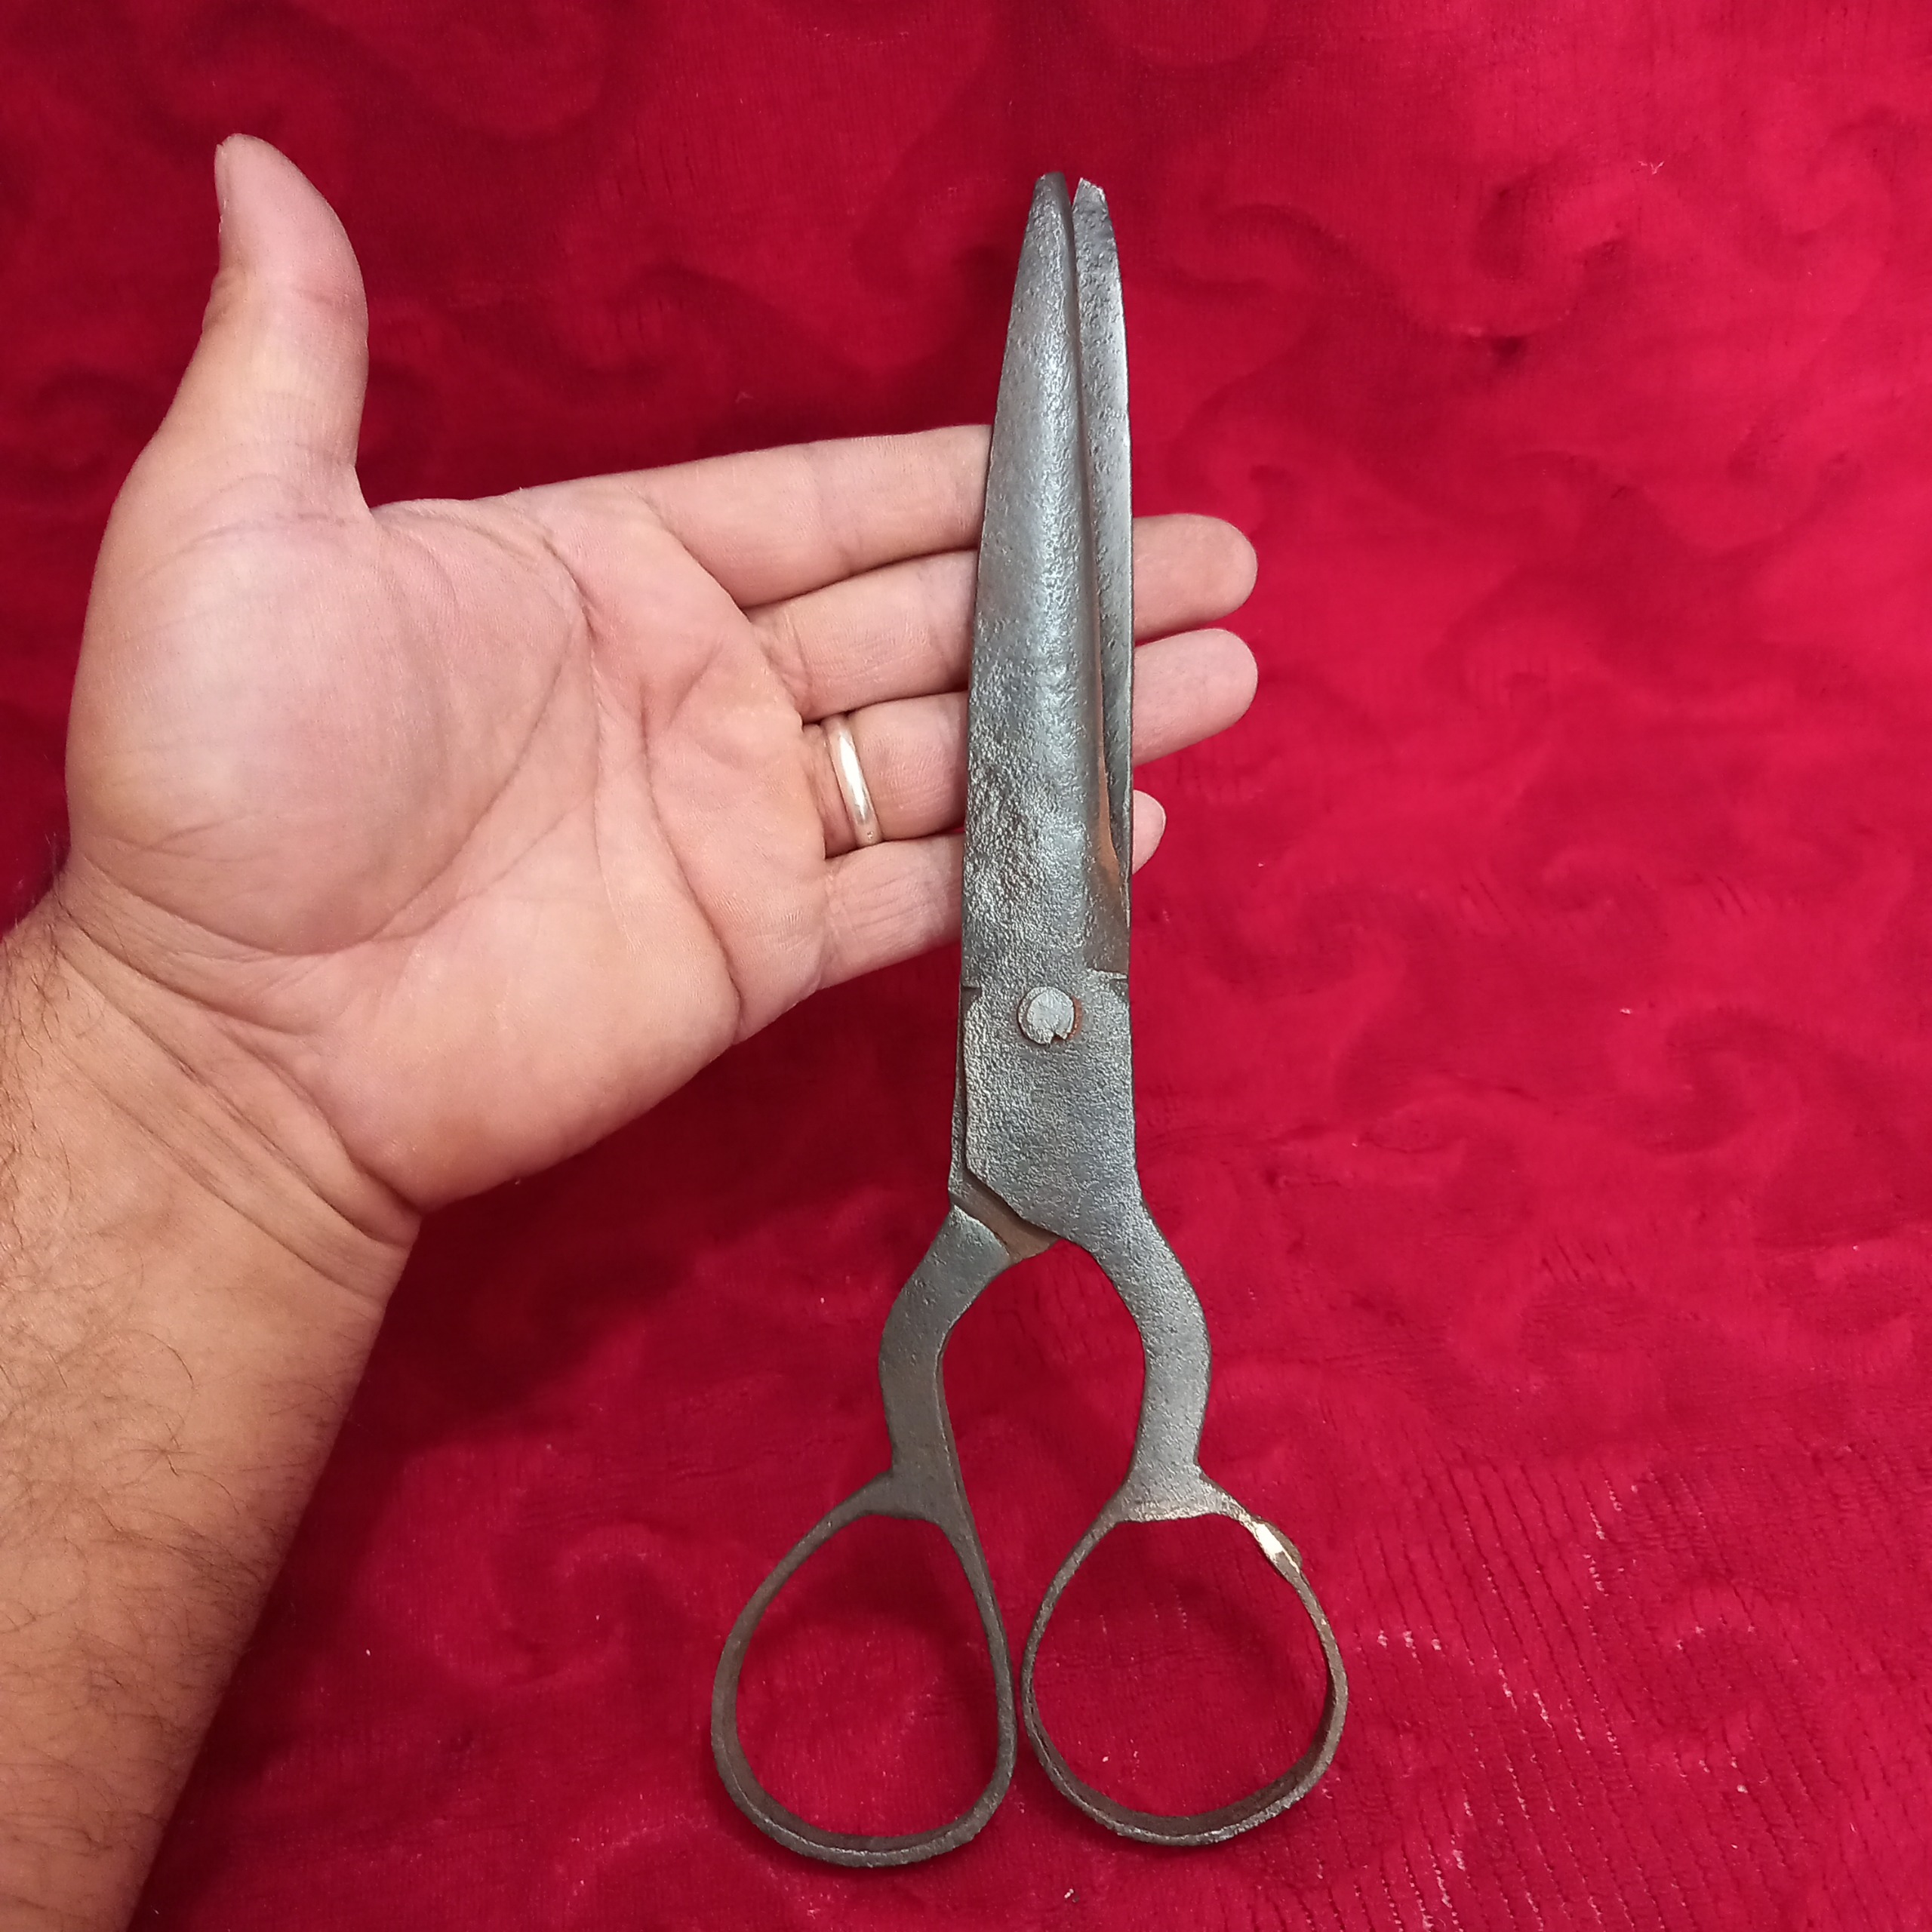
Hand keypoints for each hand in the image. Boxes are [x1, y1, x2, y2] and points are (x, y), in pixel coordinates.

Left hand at [54, 137, 1258, 1232]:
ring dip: (1089, 713)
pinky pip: (922, 896)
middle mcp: (701, 690)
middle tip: (1219, 560)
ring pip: (954, 752)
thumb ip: (295, 356)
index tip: (1081, 442)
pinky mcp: (761, 952)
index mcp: (614, 572)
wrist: (239, 1031)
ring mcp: (740, 826)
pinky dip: (1024, 868)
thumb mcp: (240, 526)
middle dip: (1076, 588)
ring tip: (1224, 670)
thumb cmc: (227, 773)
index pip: (830, 504)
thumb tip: (259, 169)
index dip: (960, 478)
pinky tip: (1128, 818)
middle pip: (932, 621)